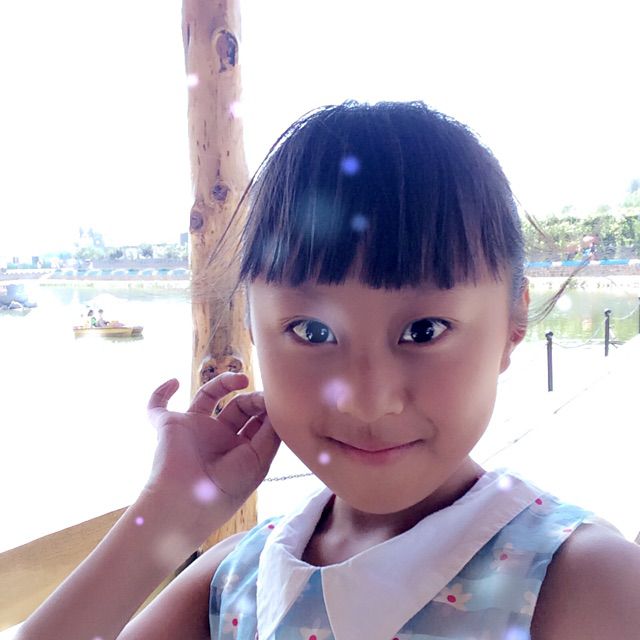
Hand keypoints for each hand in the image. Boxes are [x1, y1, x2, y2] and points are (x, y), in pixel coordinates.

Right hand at [144, 373, 279, 535]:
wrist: (187, 502)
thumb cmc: (226, 488)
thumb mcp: (259, 460)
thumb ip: (270, 432)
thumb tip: (277, 406)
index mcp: (239, 449)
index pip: (256, 420)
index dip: (267, 409)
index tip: (276, 403)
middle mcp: (218, 437)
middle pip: (238, 406)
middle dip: (252, 399)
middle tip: (261, 397)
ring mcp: (194, 429)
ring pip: (208, 394)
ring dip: (225, 381)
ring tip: (242, 379)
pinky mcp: (170, 425)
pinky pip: (157, 406)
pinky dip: (161, 392)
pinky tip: (174, 381)